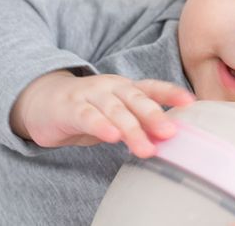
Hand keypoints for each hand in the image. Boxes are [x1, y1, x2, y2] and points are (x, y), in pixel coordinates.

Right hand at [10, 70, 194, 156]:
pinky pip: (87, 117)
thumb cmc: (89, 110)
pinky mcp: (70, 108)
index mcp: (126, 88)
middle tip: (170, 133)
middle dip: (154, 116)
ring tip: (145, 148)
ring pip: (114, 110)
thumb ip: (140, 123)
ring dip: (131, 129)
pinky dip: (100, 126)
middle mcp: (111, 87)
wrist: (44, 101)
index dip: (171, 93)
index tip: (191, 102)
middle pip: (136, 99)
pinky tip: (111, 137)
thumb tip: (168, 138)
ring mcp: (90, 95)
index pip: (152, 88)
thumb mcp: (117, 114)